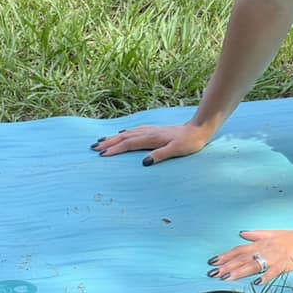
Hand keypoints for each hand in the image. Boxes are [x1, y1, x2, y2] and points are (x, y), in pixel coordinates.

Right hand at [89, 122, 211, 165]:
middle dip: (108, 142)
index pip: (129, 144)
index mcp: (152, 138)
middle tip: (92, 147)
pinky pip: (135, 131)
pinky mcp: (155, 131)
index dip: (115, 149)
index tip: (101, 154)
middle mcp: (149, 133)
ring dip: (114, 137)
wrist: (200, 130)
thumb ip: (161, 155)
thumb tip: (145, 162)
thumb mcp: (177, 150)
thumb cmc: (189, 142)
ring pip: (128, 133)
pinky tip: (122, 134)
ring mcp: (151, 130)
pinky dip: (125, 133)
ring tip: (101, 140)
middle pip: (124, 137)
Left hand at [207, 229, 292, 284]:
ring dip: (240, 271)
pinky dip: (266, 276)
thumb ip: (257, 234)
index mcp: (262, 242)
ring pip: (255, 264)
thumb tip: (242, 233)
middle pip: (243, 258)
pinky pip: (274, 271)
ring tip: (226, 278)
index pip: (240, 249)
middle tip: (212, 273)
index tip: (212, 262)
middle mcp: (266, 248)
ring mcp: (276, 256)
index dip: (226, 256)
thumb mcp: (274, 233)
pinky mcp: (286, 263)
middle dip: (227, 266)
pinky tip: (257, 282)